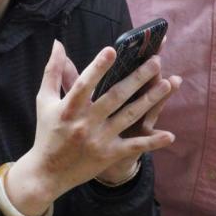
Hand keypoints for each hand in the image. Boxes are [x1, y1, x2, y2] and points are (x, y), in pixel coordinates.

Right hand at [5, 42, 177, 215]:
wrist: (47, 172)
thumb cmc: (47, 131)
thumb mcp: (45, 100)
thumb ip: (53, 71)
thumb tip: (58, 43)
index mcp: (68, 108)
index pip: (84, 84)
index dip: (98, 67)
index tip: (112, 50)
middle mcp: (85, 123)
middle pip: (115, 97)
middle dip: (137, 78)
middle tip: (155, 61)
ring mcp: (99, 140)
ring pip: (129, 117)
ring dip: (149, 100)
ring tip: (167, 84)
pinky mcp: (109, 155)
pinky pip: (134, 147)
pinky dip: (152, 142)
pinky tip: (170, 135)